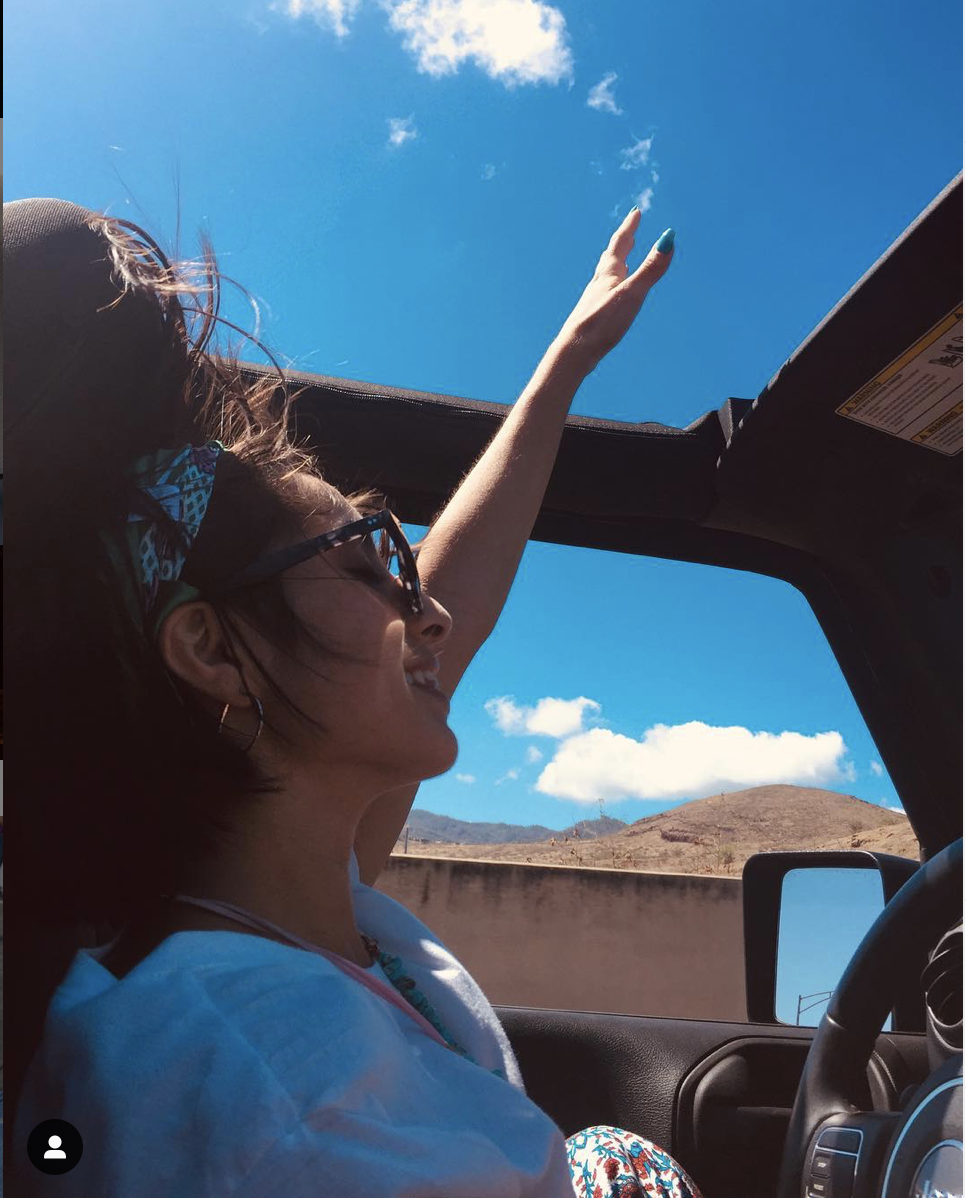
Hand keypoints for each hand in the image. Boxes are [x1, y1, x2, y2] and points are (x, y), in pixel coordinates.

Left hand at [553, 209, 673, 374]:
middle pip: (611, 256)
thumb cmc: (602, 322)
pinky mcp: (593, 316)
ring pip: (605, 275)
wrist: (574, 351)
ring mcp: (594, 299)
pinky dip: (611, 286)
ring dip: (615, 264)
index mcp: (608, 273)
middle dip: (623, 242)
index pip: (620, 243)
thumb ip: (651, 269)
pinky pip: (603, 293)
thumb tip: (669, 238)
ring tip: (620, 261)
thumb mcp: (632, 293)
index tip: (636, 213)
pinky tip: (610, 296)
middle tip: (630, 231)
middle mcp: (599, 282)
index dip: (629, 227)